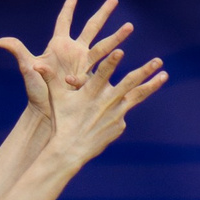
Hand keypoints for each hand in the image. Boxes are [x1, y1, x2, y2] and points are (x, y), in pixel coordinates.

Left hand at [0, 0, 134, 120]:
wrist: (49, 113)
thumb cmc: (37, 92)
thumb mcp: (29, 69)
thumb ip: (18, 52)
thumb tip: (0, 41)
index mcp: (59, 46)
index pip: (64, 23)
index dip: (68, 10)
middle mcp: (74, 52)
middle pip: (91, 28)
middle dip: (103, 14)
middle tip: (114, 0)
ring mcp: (85, 64)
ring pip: (104, 45)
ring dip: (117, 36)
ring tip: (130, 26)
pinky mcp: (94, 77)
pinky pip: (106, 67)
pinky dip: (116, 61)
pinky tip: (127, 54)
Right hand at [39, 44, 168, 165]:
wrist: (71, 150)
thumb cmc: (62, 121)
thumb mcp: (55, 98)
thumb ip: (50, 78)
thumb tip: (35, 65)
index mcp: (91, 93)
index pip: (102, 74)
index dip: (111, 62)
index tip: (120, 50)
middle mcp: (107, 103)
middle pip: (129, 83)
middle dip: (144, 70)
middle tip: (158, 60)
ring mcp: (117, 114)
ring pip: (137, 95)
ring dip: (152, 84)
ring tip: (165, 74)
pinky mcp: (120, 124)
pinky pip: (125, 110)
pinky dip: (126, 104)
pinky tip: (125, 103)